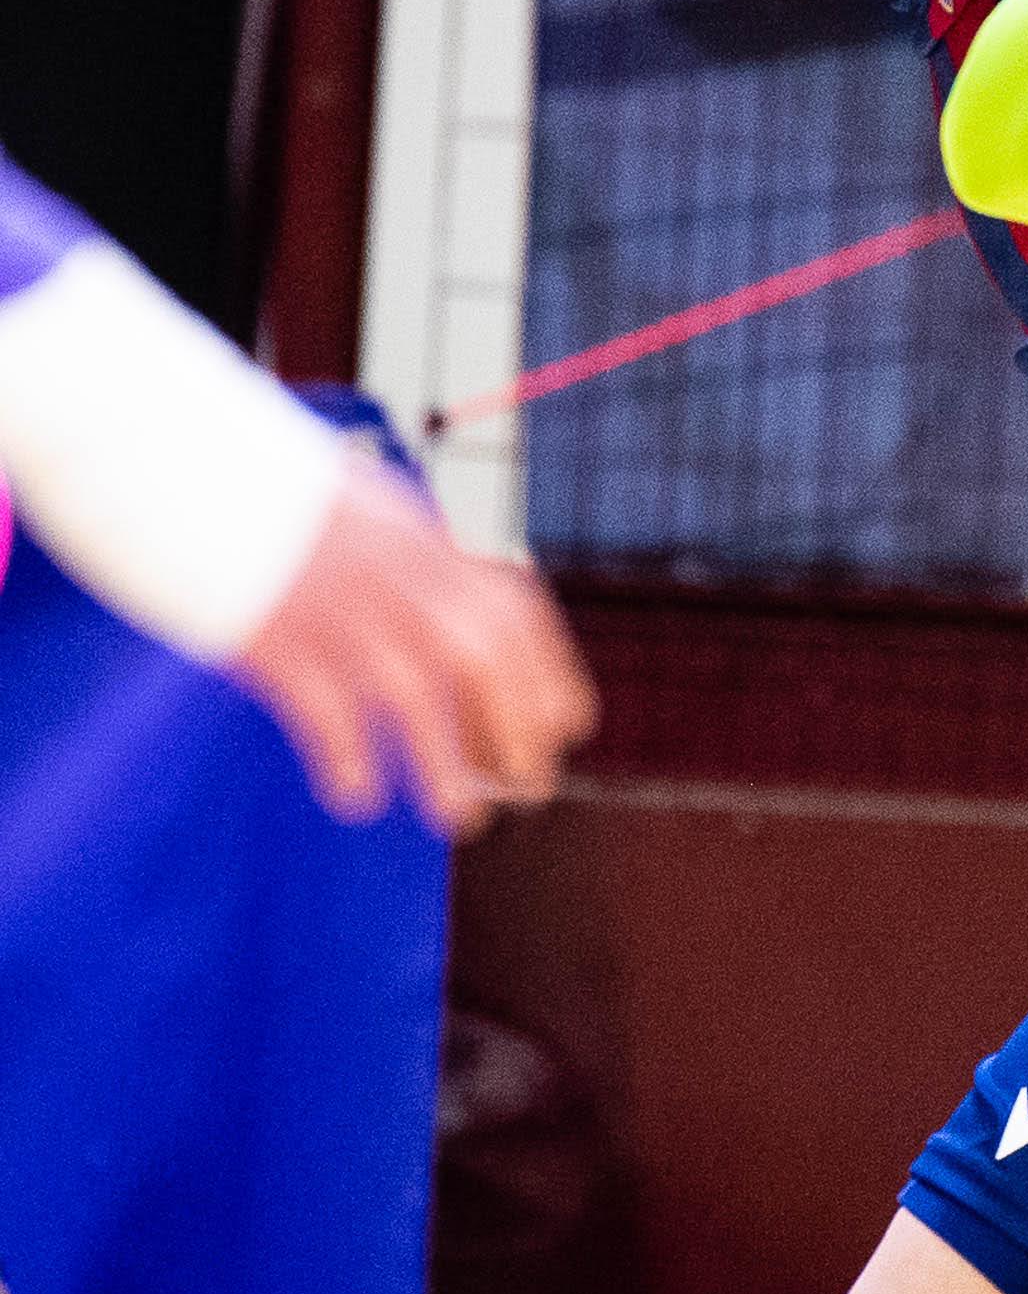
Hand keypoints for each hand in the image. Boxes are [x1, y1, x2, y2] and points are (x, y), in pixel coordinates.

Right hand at [229, 456, 595, 835]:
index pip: (519, 620)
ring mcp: (341, 609)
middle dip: (517, 733)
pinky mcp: (280, 639)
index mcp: (431, 547)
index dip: (550, 678)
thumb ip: (433, 570)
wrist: (195, 474)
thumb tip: (482, 650)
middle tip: (529, 791)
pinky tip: (358, 797)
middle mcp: (398, 579)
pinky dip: (349, 761)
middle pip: (481, 663)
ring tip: (462, 819)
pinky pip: (328, 714)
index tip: (566, 729)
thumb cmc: (292, 508)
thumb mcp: (385, 518)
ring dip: (444, 767)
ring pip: (413, 699)